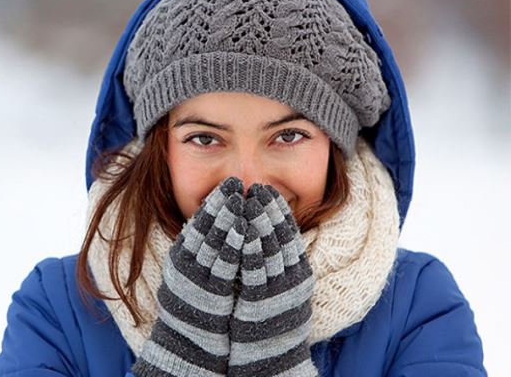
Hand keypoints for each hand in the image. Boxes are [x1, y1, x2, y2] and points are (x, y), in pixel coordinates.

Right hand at [132, 177, 245, 375]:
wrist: (188, 341)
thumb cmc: (194, 302)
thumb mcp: (190, 270)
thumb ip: (198, 247)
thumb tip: (211, 222)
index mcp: (180, 256)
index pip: (197, 222)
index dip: (213, 201)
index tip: (228, 184)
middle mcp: (185, 264)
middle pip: (205, 227)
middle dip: (221, 203)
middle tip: (235, 183)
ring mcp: (197, 278)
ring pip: (213, 242)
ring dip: (228, 219)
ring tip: (241, 200)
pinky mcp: (211, 293)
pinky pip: (223, 265)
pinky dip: (234, 245)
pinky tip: (245, 230)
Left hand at [228, 183, 317, 376]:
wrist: (271, 354)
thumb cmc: (272, 315)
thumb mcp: (282, 284)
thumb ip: (278, 260)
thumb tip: (268, 231)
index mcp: (298, 271)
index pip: (290, 233)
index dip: (279, 211)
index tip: (268, 190)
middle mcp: (291, 278)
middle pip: (281, 237)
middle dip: (269, 211)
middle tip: (258, 188)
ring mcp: (277, 290)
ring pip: (271, 250)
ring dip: (260, 224)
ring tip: (251, 201)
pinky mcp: (260, 302)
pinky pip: (256, 272)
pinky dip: (251, 250)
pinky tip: (244, 233)